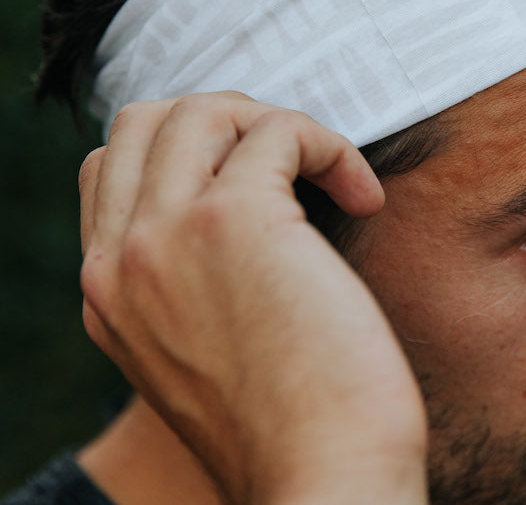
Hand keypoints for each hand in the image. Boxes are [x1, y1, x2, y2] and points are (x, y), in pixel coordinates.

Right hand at [79, 92, 427, 504]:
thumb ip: (188, 272)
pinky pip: (280, 133)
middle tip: (291, 159)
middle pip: (147, 121)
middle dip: (227, 120)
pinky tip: (363, 196)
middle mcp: (121, 257)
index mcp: (108, 289)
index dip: (187, 149)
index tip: (256, 172)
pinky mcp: (234, 221)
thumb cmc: (289, 416)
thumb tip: (244, 190)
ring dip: (280, 126)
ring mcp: (166, 234)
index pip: (108, 166)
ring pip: (204, 111)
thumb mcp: (203, 344)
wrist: (322, 480)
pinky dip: (330, 147)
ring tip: (330, 173)